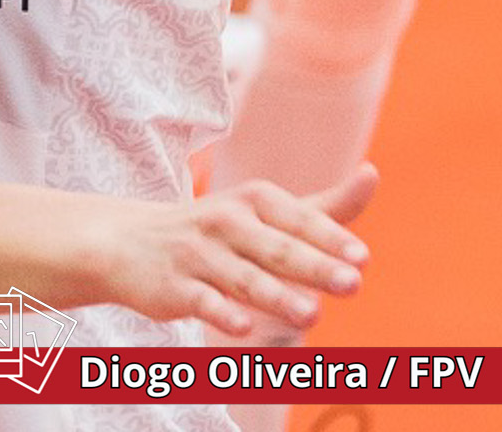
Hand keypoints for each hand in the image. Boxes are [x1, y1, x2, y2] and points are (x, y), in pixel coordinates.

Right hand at [104, 164, 376, 336]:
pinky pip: (201, 300)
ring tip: (312, 316)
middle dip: (314, 266)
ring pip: (242, 278)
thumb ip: (324, 207)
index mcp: (255, 200)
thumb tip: (373, 174)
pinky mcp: (173, 286)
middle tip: (352, 284)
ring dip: (277, 296)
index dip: (330, 239)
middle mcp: (226, 221)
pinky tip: (243, 327)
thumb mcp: (266, 211)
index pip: (299, 218)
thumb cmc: (216, 230)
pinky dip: (221, 312)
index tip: (362, 259)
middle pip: (276, 248)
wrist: (128, 241)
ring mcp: (198, 254)